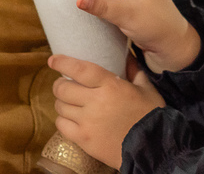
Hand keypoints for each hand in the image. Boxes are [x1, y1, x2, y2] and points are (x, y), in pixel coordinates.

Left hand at [49, 53, 164, 168]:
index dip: (63, 63)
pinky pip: (61, 124)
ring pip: (60, 106)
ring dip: (62, 101)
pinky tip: (70, 118)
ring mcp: (86, 122)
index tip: (53, 60)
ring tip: (68, 101)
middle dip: (59, 84)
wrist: (150, 147)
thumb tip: (127, 56)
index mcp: (110, 86)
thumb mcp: (146, 88)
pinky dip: (62, 119)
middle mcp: (95, 102)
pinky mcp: (83, 138)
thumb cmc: (150, 114)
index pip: (80, 70)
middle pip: (63, 88)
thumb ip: (134, 70)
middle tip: (63, 84)